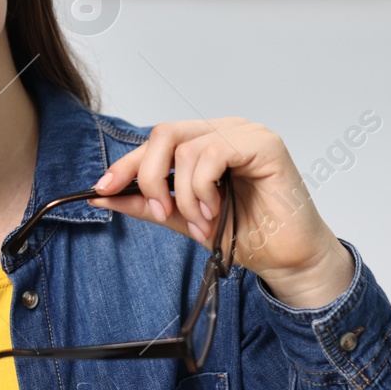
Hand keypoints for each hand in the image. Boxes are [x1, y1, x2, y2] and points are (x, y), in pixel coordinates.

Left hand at [87, 118, 354, 308]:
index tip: (103, 189)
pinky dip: (204, 187)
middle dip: (150, 175)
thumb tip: (105, 195)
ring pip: (187, 149)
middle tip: (159, 210)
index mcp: (206, 142)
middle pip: (164, 134)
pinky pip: (213, 154)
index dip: (126, 163)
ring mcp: (246, 133)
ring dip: (185, 195)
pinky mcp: (264, 144)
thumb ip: (148, 203)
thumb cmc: (246, 235)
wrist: (287, 259)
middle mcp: (225, 130)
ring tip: (202, 222)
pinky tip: (216, 210)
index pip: (156, 141)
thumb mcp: (184, 219)